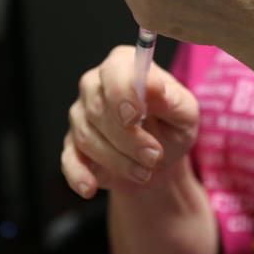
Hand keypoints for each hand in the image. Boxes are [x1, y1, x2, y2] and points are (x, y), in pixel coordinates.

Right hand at [61, 45, 198, 197]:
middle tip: (154, 156)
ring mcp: (80, 115)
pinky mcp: (73, 146)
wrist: (159, 160)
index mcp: (124, 65)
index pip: (114, 70)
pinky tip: (90, 187)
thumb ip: (172, 98)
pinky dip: (78, 175)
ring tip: (146, 171)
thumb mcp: (185, 113)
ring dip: (118, 160)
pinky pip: (68, 159)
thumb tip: (154, 86)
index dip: (122, 92)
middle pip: (98, 107)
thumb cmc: (172, 127)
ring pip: (88, 137)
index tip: (135, 115)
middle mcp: (95, 85)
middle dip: (128, 138)